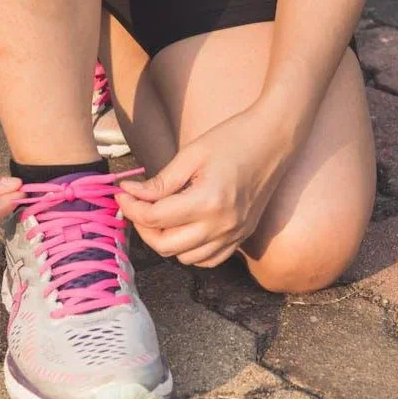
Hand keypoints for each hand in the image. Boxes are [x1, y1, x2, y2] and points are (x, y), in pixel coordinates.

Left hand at [116, 104, 296, 267]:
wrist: (274, 139)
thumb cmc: (233, 138)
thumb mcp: (191, 155)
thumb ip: (160, 182)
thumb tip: (130, 193)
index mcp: (208, 201)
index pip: (155, 218)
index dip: (131, 207)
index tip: (123, 193)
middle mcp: (222, 225)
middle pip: (166, 245)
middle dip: (143, 227)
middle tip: (137, 205)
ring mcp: (235, 234)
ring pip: (185, 258)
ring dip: (166, 241)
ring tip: (160, 215)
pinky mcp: (242, 236)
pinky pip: (208, 260)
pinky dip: (190, 251)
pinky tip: (184, 228)